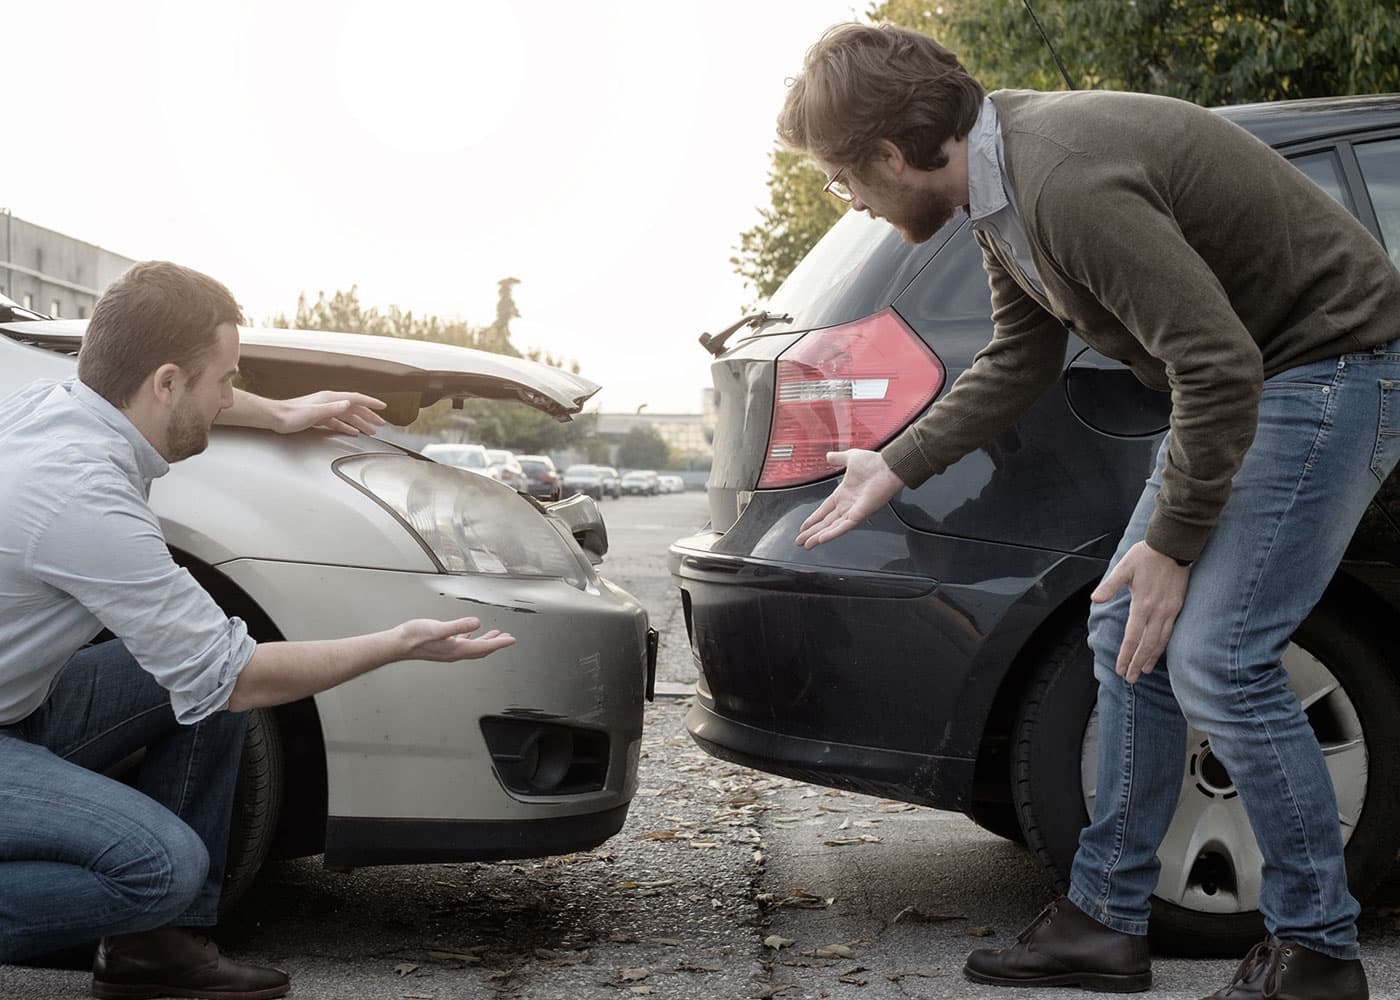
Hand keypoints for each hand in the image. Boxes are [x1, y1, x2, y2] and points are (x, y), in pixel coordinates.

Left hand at [277, 391, 386, 435]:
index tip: (383, 407)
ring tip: (371, 431)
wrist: (275, 417)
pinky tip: (353, 432)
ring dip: (360, 423)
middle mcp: (329, 402)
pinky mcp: (320, 418)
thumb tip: (349, 404)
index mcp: (330, 398)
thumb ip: (333, 408)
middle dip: (369, 415)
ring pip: (348, 416)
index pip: (356, 399)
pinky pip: (339, 422)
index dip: (371, 402)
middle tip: (381, 423)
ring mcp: (325, 409)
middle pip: (354, 408)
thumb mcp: (314, 412)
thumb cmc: (291, 415)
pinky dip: (348, 426)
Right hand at [397, 617, 515, 661]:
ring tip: (495, 635)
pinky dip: (472, 638)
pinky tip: (470, 632)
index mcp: (457, 649)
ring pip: (473, 647)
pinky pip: (463, 643)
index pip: (484, 646)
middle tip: (508, 639)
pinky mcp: (443, 645)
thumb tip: (477, 623)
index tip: (512, 640)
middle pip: (482, 649)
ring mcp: (449, 650)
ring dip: (486, 641)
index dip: (500, 643)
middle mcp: (455, 652)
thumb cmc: (415, 637)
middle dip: (496, 644)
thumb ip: (458, 626)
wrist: (398, 644)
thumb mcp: (439, 628)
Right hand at [795, 449, 904, 548]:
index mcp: (843, 494)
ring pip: (831, 527)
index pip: (824, 510)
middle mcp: (847, 505)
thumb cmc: (875, 463)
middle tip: (800, 541)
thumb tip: (828, 456)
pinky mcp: (860, 514)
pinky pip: (844, 526)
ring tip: (807, 544)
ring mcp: (853, 511)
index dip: (813, 519)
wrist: (889, 466)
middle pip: (825, 522)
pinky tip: (821, 539)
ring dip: (818, 536)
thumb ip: (839, 458)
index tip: (804, 526)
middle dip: (811, 532)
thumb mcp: (851, 458)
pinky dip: (832, 533)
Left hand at [1090, 541, 1189, 683]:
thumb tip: (1095, 599)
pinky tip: (1159, 652)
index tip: (1120, 669)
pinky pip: (1171, 632)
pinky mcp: (1178, 607)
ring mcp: (1171, 610)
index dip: (1126, 655)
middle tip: (1130, 679)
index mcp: (1143, 604)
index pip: (1133, 637)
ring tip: (1144, 671)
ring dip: (1152, 658)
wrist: (1174, 546)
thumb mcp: (1124, 568)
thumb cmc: (1146, 555)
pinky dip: (1164, 646)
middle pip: (1147, 645)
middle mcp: (1158, 611)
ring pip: (1161, 641)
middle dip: (1138, 663)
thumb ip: (1110, 585)